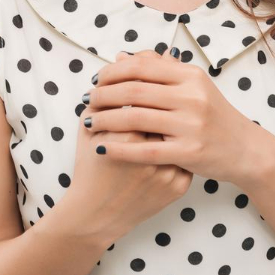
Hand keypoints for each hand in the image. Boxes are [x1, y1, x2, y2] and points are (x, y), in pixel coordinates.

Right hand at [59, 49, 194, 245]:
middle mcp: (153, 155)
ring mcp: (169, 174)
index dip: (148, 85)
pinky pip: (187, 154)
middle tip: (162, 90)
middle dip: (165, 98)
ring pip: (181, 132)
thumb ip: (104, 94)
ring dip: (177, 118)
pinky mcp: (179, 187)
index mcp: (128, 137)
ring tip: (170, 110)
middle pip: (169, 112)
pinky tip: (176, 135)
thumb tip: (125, 58)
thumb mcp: (87, 130)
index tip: (149, 79)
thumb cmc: (88, 169)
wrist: (96, 216)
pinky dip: (181, 142)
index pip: (147, 97)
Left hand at [85, 47, 263, 184]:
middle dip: (103, 95)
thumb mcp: (194, 86)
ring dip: (105, 120)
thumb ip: (160, 71)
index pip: (141, 67)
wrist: (244, 149)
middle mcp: (192, 97)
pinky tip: (103, 148)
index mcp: (191, 76)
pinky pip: (145, 150)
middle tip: (86, 101)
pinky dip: (119, 148)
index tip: (95, 80)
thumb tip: (120, 57)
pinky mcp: (189, 152)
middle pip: (134, 91)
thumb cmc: (213, 116)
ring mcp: (191, 125)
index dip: (111, 72)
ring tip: (89, 122)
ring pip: (135, 119)